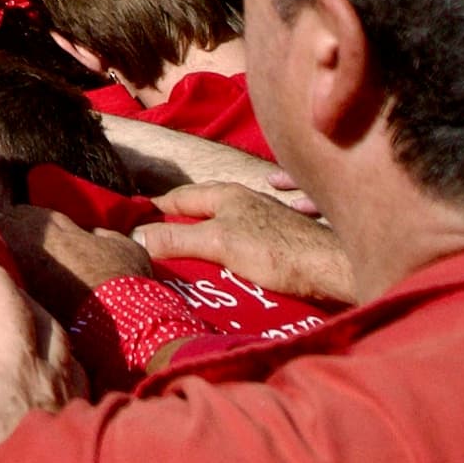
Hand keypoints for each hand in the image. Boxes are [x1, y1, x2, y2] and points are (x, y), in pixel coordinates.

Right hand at [0, 249, 79, 462]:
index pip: (11, 307)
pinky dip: (67, 361)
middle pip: (47, 322)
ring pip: (68, 347)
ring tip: (35, 325)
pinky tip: (60, 374)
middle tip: (9, 289)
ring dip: (50, 328)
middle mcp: (53, 373)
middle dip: (26, 299)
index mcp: (20, 364)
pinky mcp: (83, 420)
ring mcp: (73, 397)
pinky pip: (81, 376)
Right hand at [138, 191, 350, 305]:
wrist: (330, 268)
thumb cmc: (276, 250)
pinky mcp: (276, 241)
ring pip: (220, 226)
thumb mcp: (219, 244)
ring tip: (182, 262)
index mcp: (226, 194)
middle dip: (177, 224)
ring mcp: (262, 220)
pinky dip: (223, 252)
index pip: (179, 197)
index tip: (133, 223)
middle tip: (153, 246)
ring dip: (201, 239)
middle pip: (200, 210)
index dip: (155, 210)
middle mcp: (244, 202)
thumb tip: (137, 237)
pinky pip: (238, 243)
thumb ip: (178, 240)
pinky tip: (222, 269)